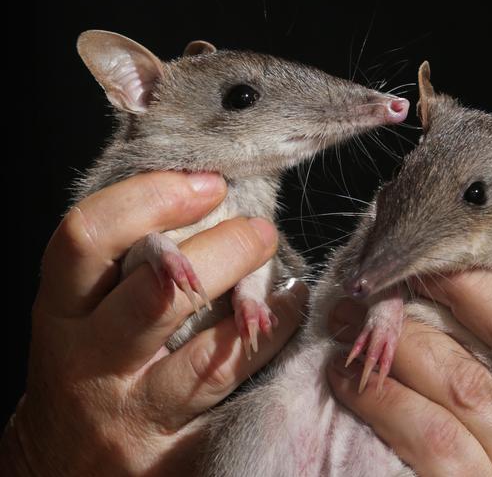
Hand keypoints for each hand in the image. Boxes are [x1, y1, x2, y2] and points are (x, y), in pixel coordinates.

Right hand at [1, 172, 306, 475]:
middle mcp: (88, 364)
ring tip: (288, 282)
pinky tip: (288, 321)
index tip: (210, 185)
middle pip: (159, 297)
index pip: (87, 237)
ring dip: (260, 310)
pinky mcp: (170, 457)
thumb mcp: (84, 309)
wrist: (64, 462)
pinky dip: (270, 352)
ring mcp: (132, 416)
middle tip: (263, 232)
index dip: (152, 198)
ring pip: (208, 360)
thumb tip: (205, 194)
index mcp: (61, 311)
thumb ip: (127, 259)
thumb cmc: (88, 364)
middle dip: (225, 253)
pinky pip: (235, 401)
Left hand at [326, 190, 491, 475]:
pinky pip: (428, 430)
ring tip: (355, 317)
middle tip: (416, 266)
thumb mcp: (481, 348)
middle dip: (467, 286)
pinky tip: (345, 376)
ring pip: (468, 382)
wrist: (427, 476)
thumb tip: (447, 232)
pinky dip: (379, 394)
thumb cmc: (450, 399)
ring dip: (403, 340)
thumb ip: (486, 305)